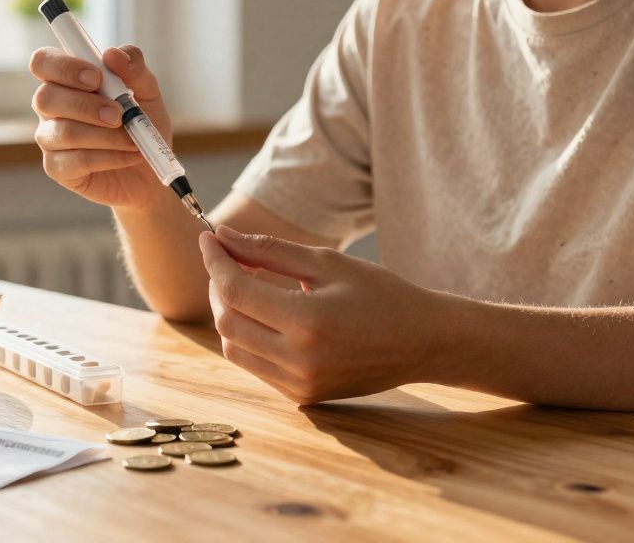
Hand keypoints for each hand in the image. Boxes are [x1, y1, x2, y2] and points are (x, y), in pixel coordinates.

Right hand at [29, 44, 172, 208]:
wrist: (151, 170)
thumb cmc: (143, 125)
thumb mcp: (148, 92)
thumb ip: (133, 68)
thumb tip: (112, 54)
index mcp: (66, 80)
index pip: (43, 62)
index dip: (64, 67)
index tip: (97, 77)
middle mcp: (51, 107)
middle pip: (45, 97)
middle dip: (86, 105)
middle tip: (118, 115)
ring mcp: (50, 139)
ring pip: (63, 131)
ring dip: (105, 135)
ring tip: (133, 140)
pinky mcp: (57, 168)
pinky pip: (76, 161)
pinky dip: (110, 157)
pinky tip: (130, 155)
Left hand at [197, 225, 461, 404]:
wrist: (424, 343)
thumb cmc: (381, 294)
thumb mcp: (328, 263)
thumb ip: (269, 251)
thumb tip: (222, 236)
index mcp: (308, 323)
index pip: (236, 290)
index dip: (215, 261)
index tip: (208, 239)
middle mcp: (299, 361)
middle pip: (227, 322)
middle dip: (217, 287)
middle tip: (226, 260)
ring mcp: (300, 385)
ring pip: (234, 349)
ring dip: (229, 314)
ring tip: (245, 286)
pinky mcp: (303, 397)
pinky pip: (255, 366)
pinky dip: (248, 337)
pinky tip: (265, 315)